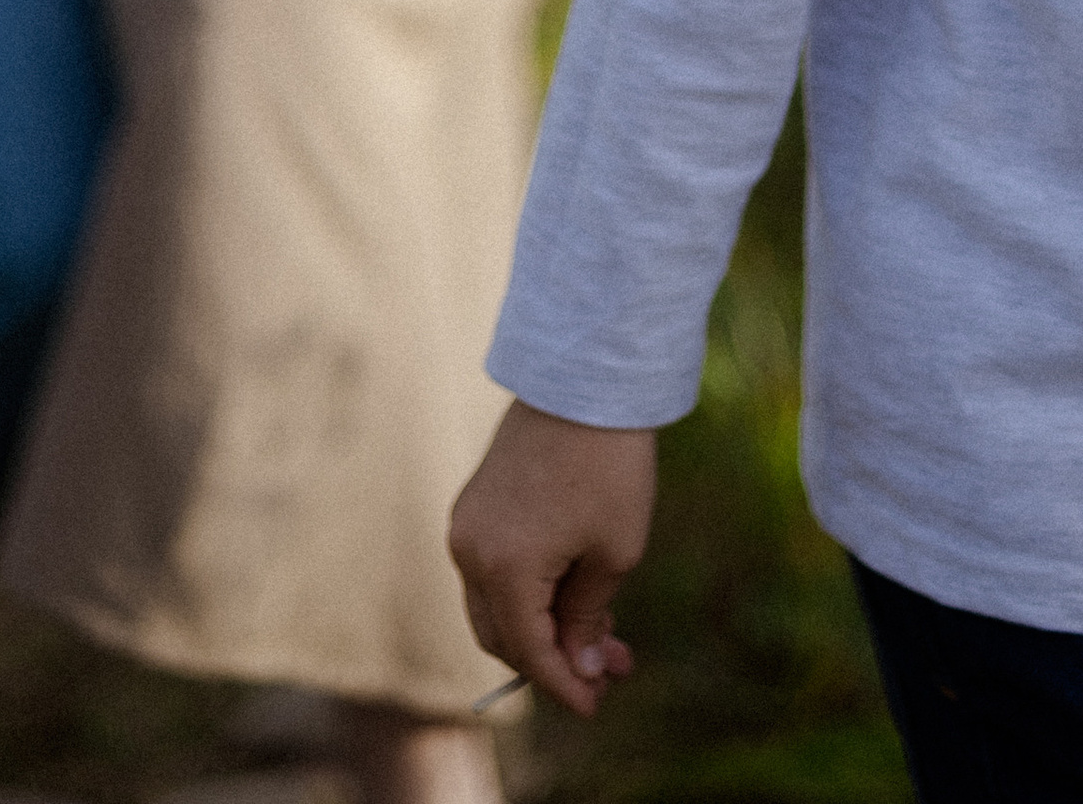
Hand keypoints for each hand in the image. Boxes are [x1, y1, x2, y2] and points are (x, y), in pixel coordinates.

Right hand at [449, 403, 656, 719]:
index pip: (528, 651)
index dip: (563, 685)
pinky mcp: (475, 502)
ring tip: (603, 627)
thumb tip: (581, 666)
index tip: (597, 705)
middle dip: (555, 658)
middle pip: (502, 635)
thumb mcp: (614, 551)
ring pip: (496, 605)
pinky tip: (575, 589)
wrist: (585, 377)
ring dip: (543, 625)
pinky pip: (494, 569)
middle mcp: (470, 550)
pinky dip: (529, 590)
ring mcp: (467, 524)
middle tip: (610, 666)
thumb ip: (590, 616)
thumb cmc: (609, 465)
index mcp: (502, 567)